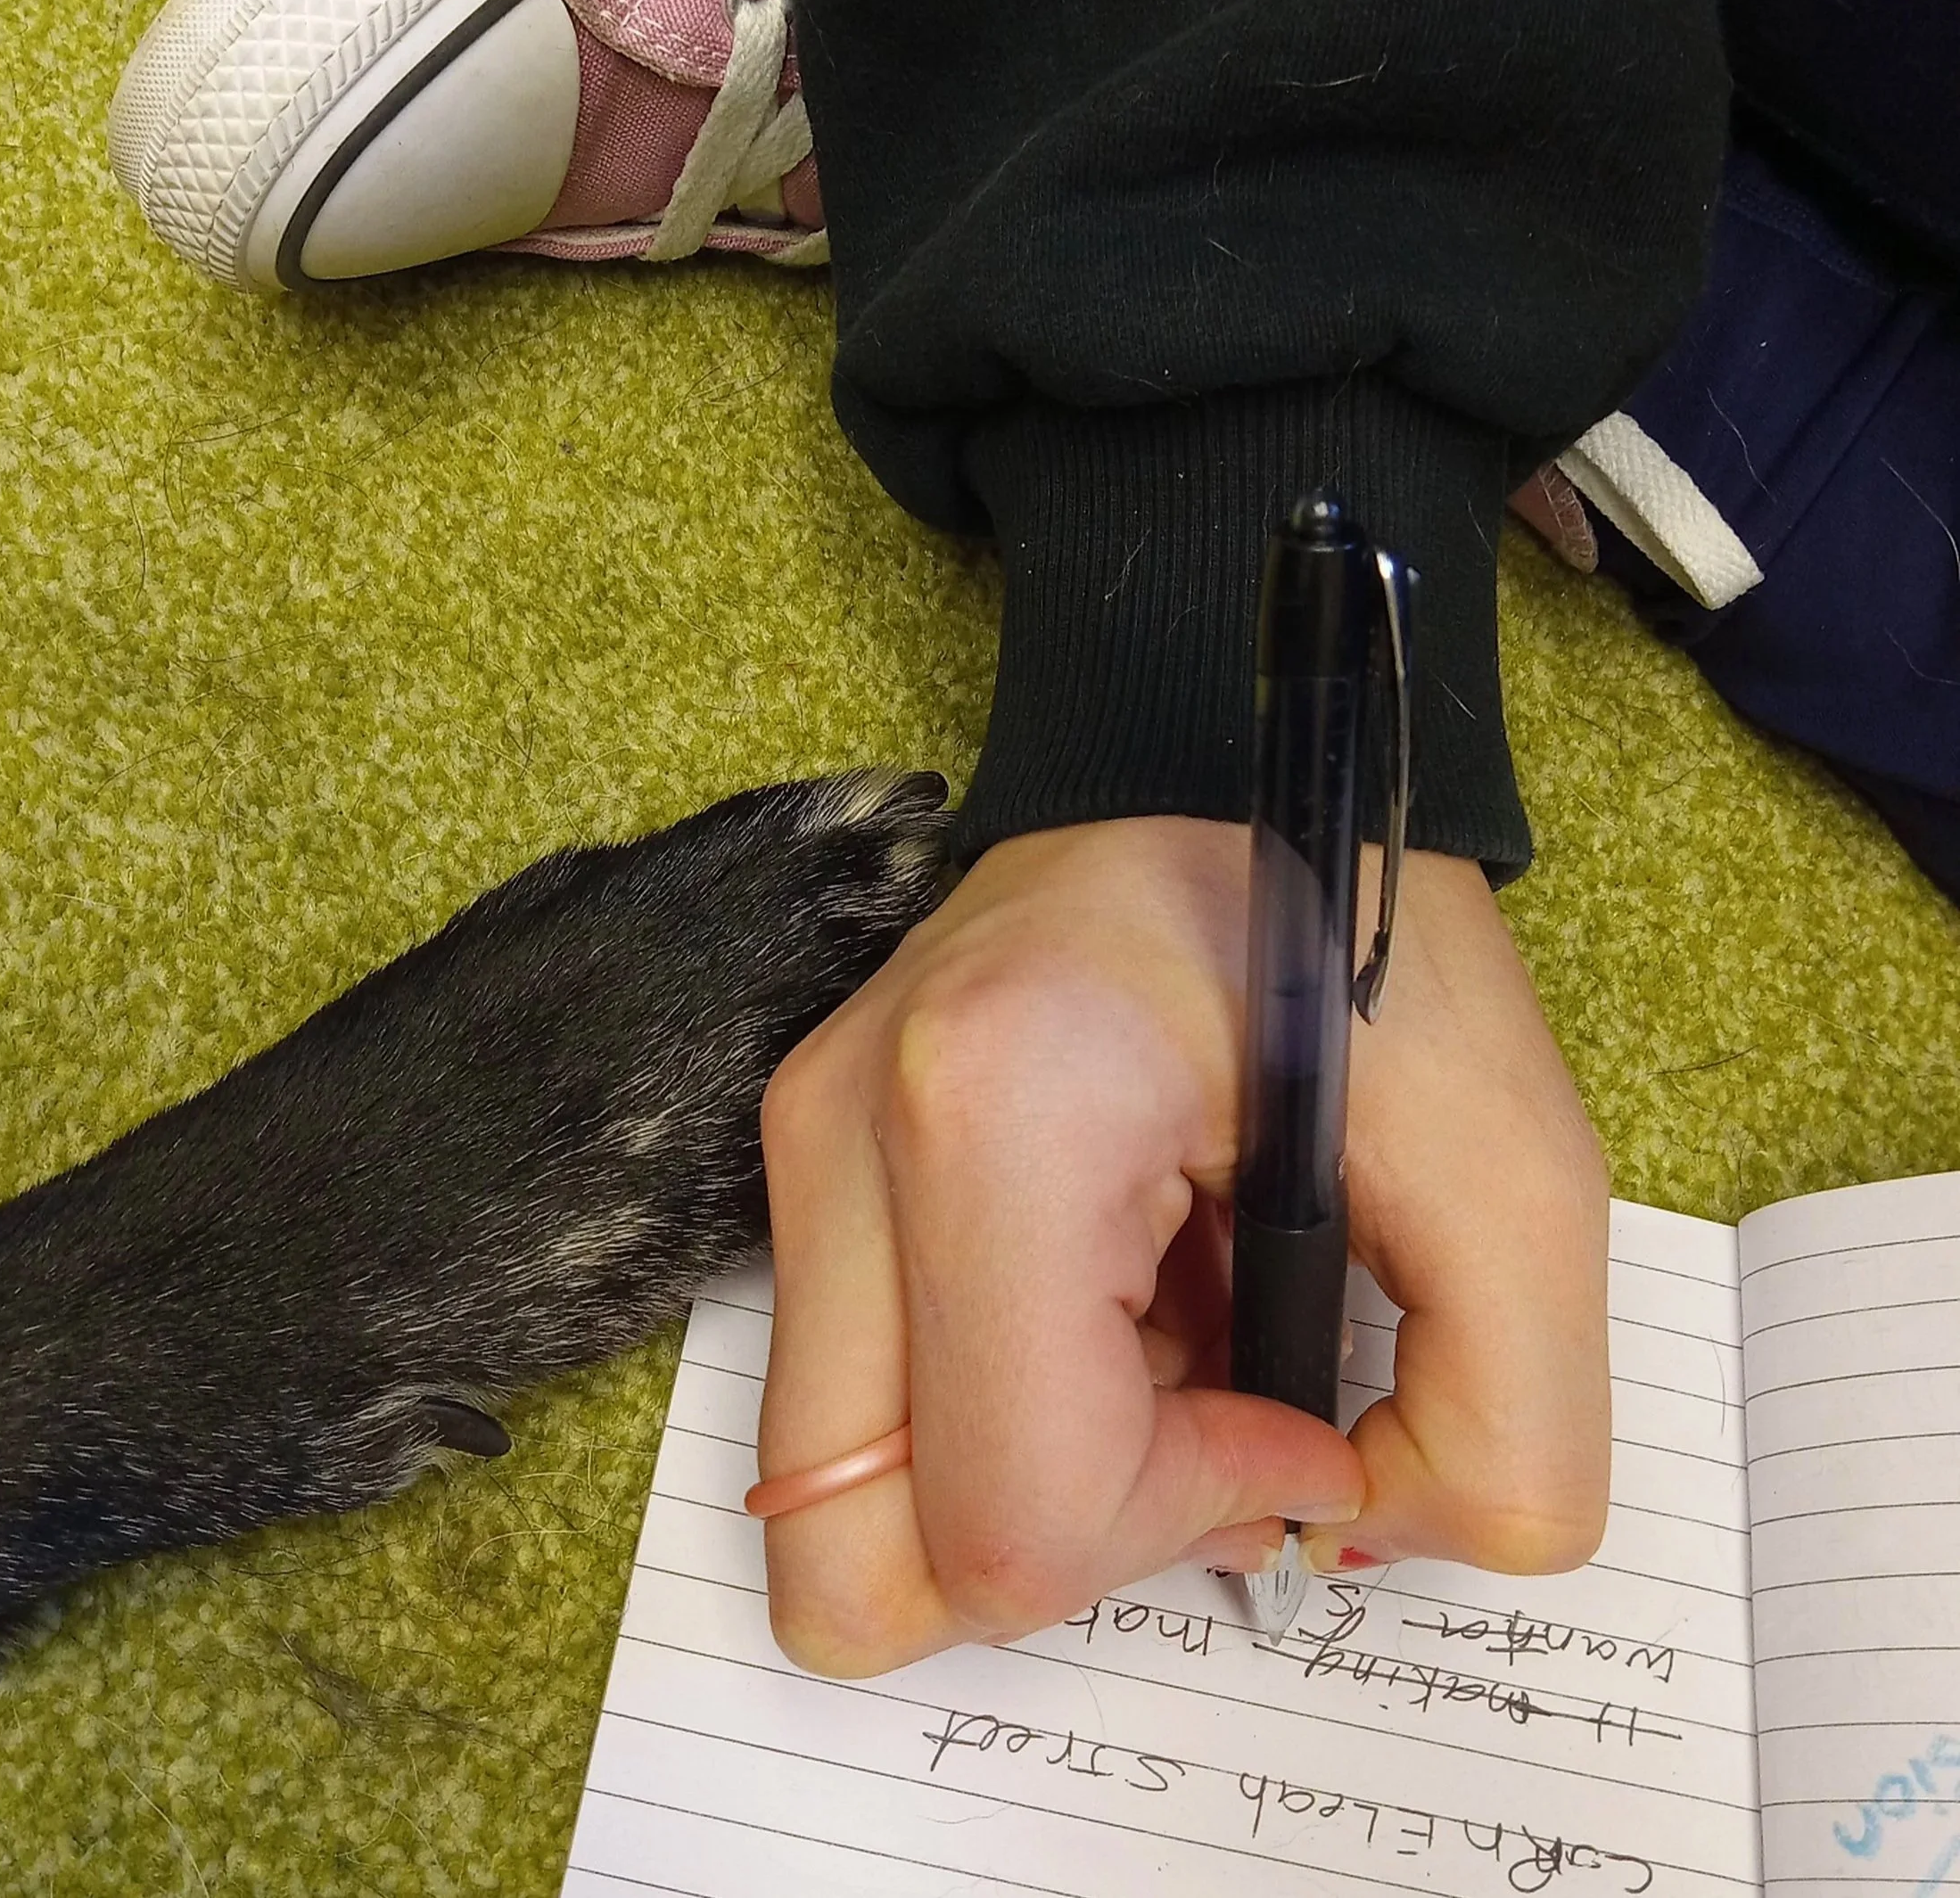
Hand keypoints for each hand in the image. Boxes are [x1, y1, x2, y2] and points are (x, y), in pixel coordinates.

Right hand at [756, 815, 1609, 1676]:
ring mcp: (804, 1145)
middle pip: (845, 1563)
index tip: (1294, 1414)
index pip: (1010, 1515)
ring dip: (1029, 1472)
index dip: (1181, 1524)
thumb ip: (1504, 1440)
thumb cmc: (1355, 925)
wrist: (1213, 759)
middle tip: (1197, 1417)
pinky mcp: (809, 1154)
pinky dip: (999, 1400)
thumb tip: (1329, 1550)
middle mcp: (844, 1138)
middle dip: (1055, 1550)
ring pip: (836, 1503)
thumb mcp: (1519, 1173)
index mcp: (995, 1115)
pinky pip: (863, 1404)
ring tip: (1166, 1326)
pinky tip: (1118, 1283)